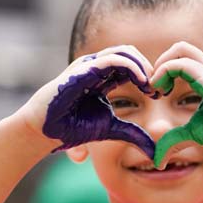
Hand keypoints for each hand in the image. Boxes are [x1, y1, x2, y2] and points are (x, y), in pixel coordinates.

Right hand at [16, 46, 156, 155]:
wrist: (44, 131)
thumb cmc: (70, 128)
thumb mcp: (110, 129)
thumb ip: (133, 134)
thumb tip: (154, 151)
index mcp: (102, 78)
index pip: (132, 65)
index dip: (148, 77)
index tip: (158, 94)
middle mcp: (96, 68)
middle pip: (131, 54)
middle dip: (149, 68)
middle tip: (157, 88)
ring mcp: (89, 66)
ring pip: (125, 51)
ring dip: (143, 66)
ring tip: (150, 85)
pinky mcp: (83, 69)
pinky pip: (113, 59)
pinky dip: (132, 68)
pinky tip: (142, 82)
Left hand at [149, 42, 202, 165]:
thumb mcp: (195, 133)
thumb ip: (175, 139)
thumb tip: (158, 159)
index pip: (181, 57)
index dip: (162, 71)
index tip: (156, 93)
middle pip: (179, 48)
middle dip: (159, 63)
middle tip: (154, 88)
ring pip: (179, 50)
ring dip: (160, 67)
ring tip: (157, 91)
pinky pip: (183, 65)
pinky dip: (165, 73)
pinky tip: (162, 93)